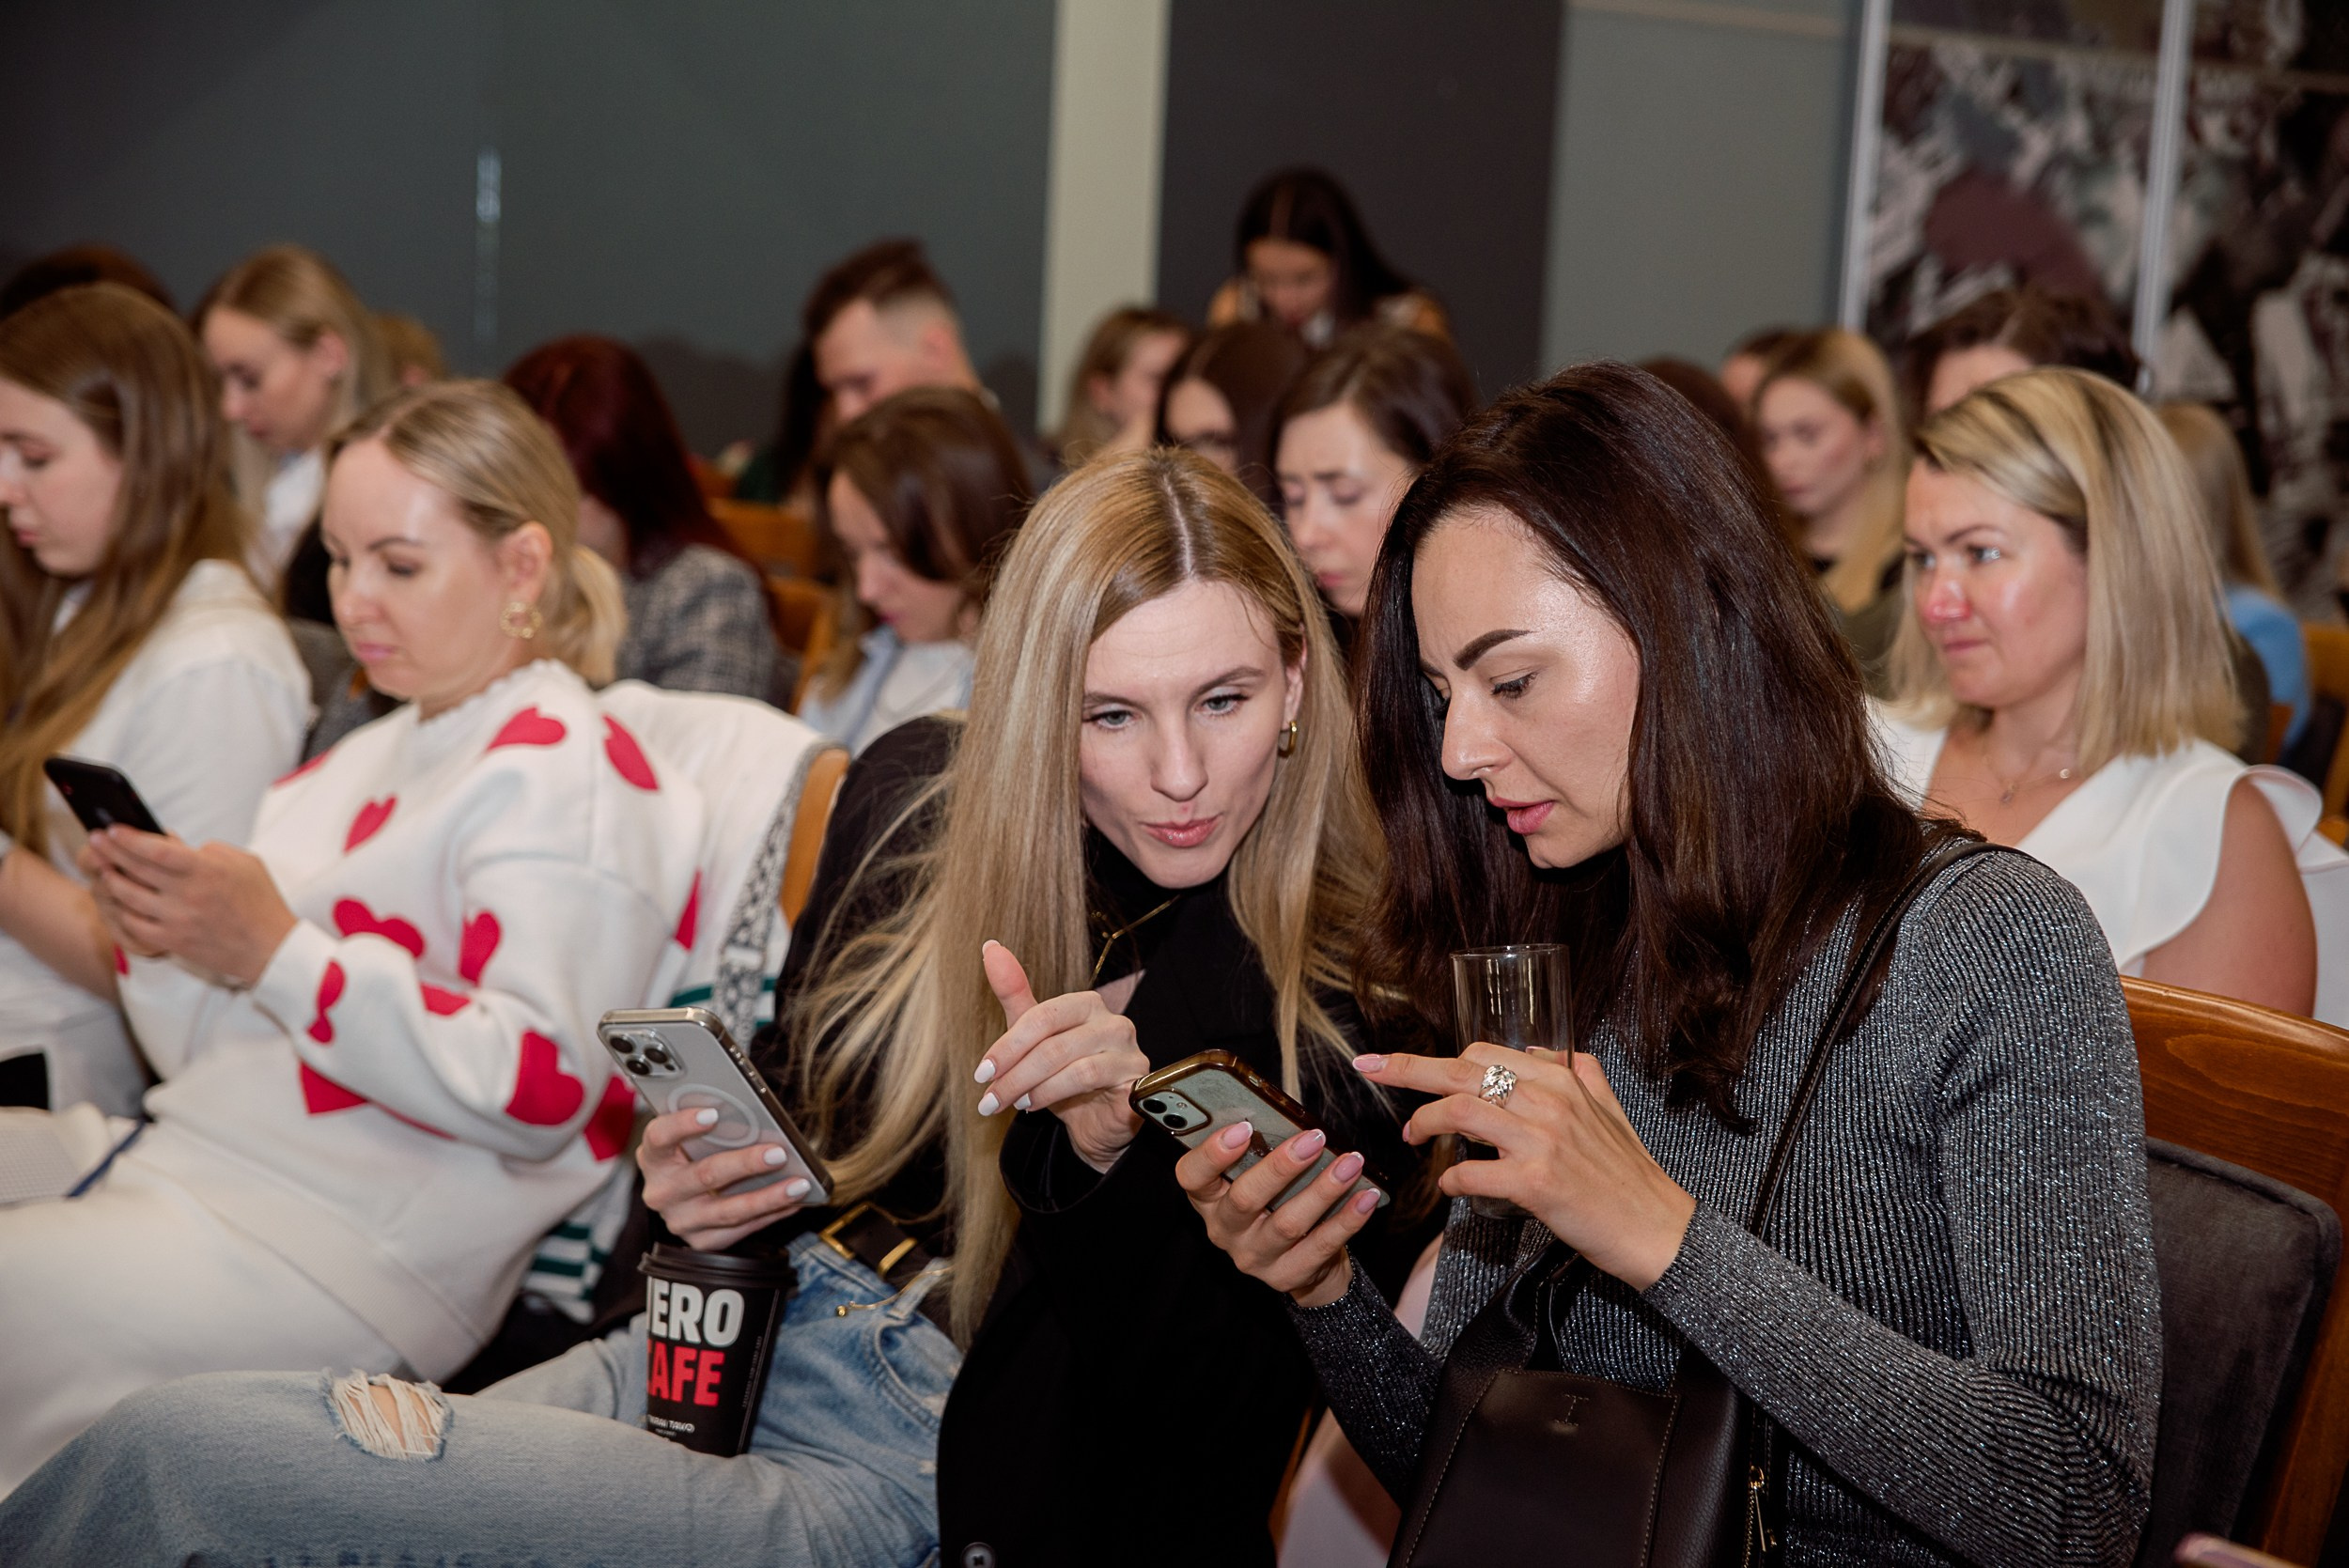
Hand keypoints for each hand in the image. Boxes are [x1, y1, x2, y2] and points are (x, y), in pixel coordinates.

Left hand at [81, 828, 295, 983]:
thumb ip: (210, 849)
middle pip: (135, 869)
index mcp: (206, 870)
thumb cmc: (261, 901)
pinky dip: (123, 910)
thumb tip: (176, 843)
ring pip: (128, 897)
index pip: (156, 849)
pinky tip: (120, 901)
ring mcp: (177, 920)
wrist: (270, 948)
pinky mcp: (172, 941)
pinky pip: (134, 924)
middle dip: (110, 851)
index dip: (129, 838)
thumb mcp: (245, 863)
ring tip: (105, 869)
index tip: (112, 829)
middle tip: (96, 840)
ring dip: (111, 880)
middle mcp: (187, 895)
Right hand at [637, 1107, 812, 1251]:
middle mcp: (661, 1191)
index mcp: (653, 1156)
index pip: (659, 1136)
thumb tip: (757, 1116)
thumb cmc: (696, 1154)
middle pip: (705, 1175)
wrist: (684, 1198)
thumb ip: (714, 1126)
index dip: (683, 1124)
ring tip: (799, 1184)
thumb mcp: (693, 1137)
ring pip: (727, 1210)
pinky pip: (740, 1230)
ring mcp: (680, 1220)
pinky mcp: (699, 1241)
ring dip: (768, 1197)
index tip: (713, 1113)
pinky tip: (793, 1202)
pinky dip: (770, 1214)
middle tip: (778, 1153)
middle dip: (746, 1164)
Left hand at [976, 941, 1147, 1172]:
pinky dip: (1058, 1095)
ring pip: (1073, 1065)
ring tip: (1015, 1104)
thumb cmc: (1065, 1079)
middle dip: (1014, 1074)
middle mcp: (1114, 1023)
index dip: (1008, 1046)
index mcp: (1088, 1006)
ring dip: (1033, 1088)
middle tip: (990, 1099)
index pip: (1043, 1016)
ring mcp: (1129, 1053)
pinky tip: (1038, 1107)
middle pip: (1054, 1043)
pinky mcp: (1137, 1083)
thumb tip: (991, 947)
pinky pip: (1093, 1083)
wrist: (1096, 1125)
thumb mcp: (1034, 1039)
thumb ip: (1016, 996)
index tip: (982, 1073)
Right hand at [1174, 1119, 1382, 1307]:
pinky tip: (1366, 1197)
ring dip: (1323, 1189)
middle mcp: (1224, 1229)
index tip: (1243, 1127)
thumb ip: (1261, 1150)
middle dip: (1281, 1166)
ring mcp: (1254, 1257)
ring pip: (1288, 1223)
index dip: (1212, 1153)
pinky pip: (1320, 1245)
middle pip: (1244, 1198)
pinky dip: (1347, 1219)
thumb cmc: (1275, 1200)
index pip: (1191, 1176)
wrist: (1300, 1260)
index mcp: (1208, 1198)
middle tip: (1313, 1138)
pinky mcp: (1287, 1276)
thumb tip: (1291, 1118)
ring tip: (1351, 1163)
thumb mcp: (1256, 1176)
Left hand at [1358, 1044, 1694, 1290]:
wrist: (1657, 1227)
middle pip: (1461, 1072)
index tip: (1399, 1064)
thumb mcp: (1610, 1109)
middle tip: (1370, 1069)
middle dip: (1407, 1069)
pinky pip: (1471, 1174)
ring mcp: (1541, 1142)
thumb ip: (1580, 1074)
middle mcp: (1548, 1102)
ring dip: (1424, 1124)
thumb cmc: (1628, 1173)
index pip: (1482, 1053)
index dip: (1435, 1057)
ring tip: (1412, 1138)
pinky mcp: (1535, 1184)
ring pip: (1460, 1113)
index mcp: (1560, 1080)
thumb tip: (1547, 1051)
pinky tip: (1448, 1185)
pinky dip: (1449, 1179)